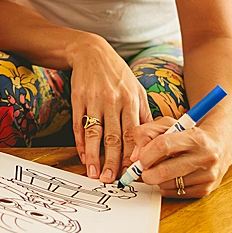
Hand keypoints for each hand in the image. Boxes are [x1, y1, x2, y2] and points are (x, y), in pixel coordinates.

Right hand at [68, 37, 151, 182]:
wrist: (91, 52)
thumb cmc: (118, 74)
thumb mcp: (136, 89)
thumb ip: (144, 114)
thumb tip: (153, 140)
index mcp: (131, 99)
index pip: (133, 133)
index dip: (133, 154)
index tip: (133, 171)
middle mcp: (113, 101)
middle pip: (114, 137)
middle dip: (113, 161)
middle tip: (112, 181)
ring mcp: (94, 100)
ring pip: (95, 134)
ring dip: (94, 156)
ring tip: (94, 174)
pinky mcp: (78, 99)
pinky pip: (79, 125)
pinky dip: (80, 143)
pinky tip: (83, 156)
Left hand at [124, 121, 231, 198]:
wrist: (218, 147)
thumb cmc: (187, 135)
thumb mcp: (168, 125)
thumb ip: (146, 133)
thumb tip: (134, 157)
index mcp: (195, 137)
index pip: (163, 145)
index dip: (146, 154)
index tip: (140, 159)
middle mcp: (205, 157)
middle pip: (164, 171)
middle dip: (147, 173)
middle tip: (143, 170)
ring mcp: (207, 176)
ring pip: (167, 184)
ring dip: (157, 179)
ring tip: (163, 168)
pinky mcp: (205, 190)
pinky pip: (174, 193)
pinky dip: (167, 187)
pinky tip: (173, 176)